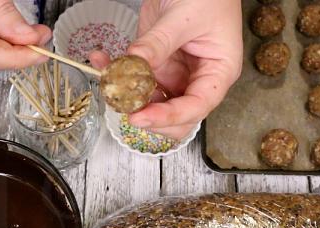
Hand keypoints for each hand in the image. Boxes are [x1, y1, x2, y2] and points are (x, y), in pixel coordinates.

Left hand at [90, 0, 242, 138]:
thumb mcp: (184, 17)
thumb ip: (159, 42)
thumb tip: (135, 62)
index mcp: (218, 72)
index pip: (196, 107)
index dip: (169, 117)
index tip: (141, 117)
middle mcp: (197, 79)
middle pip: (177, 117)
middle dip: (150, 117)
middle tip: (125, 108)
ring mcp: (175, 74)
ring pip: (152, 103)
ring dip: (128, 98)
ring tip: (108, 80)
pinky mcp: (156, 65)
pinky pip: (135, 81)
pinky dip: (116, 75)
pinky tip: (101, 61)